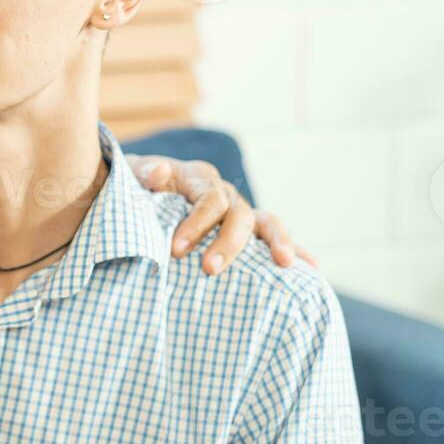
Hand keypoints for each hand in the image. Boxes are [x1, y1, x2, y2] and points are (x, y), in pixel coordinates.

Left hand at [125, 155, 316, 274]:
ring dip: (276, 242)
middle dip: (228, 244)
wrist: (139, 191)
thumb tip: (158, 174)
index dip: (196, 224)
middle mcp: (224, 192)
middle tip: (209, 270)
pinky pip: (274, 237)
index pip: (208, 199)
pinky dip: (294, 248)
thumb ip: (144, 172)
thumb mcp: (132, 175)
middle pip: (238, 215)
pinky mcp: (246, 230)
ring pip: (265, 222)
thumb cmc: (135, 187)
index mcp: (199, 177)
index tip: (177, 251)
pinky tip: (311, 267)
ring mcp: (239, 211)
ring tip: (283, 263)